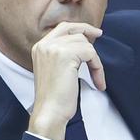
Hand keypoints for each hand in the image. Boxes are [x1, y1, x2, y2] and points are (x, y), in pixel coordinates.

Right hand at [27, 22, 105, 139]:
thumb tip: (82, 42)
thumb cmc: (54, 96)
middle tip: (100, 35)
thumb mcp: (54, 69)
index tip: (93, 33)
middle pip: (73, 30)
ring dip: (94, 60)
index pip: (61, 28)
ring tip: (95, 76)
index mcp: (39, 47)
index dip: (79, 28)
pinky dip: (97, 67)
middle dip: (88, 31)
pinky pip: (91, 53)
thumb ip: (62, 54)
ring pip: (84, 42)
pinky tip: (97, 82)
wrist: (50, 111)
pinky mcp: (66, 55)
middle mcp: (44, 45)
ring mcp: (54, 48)